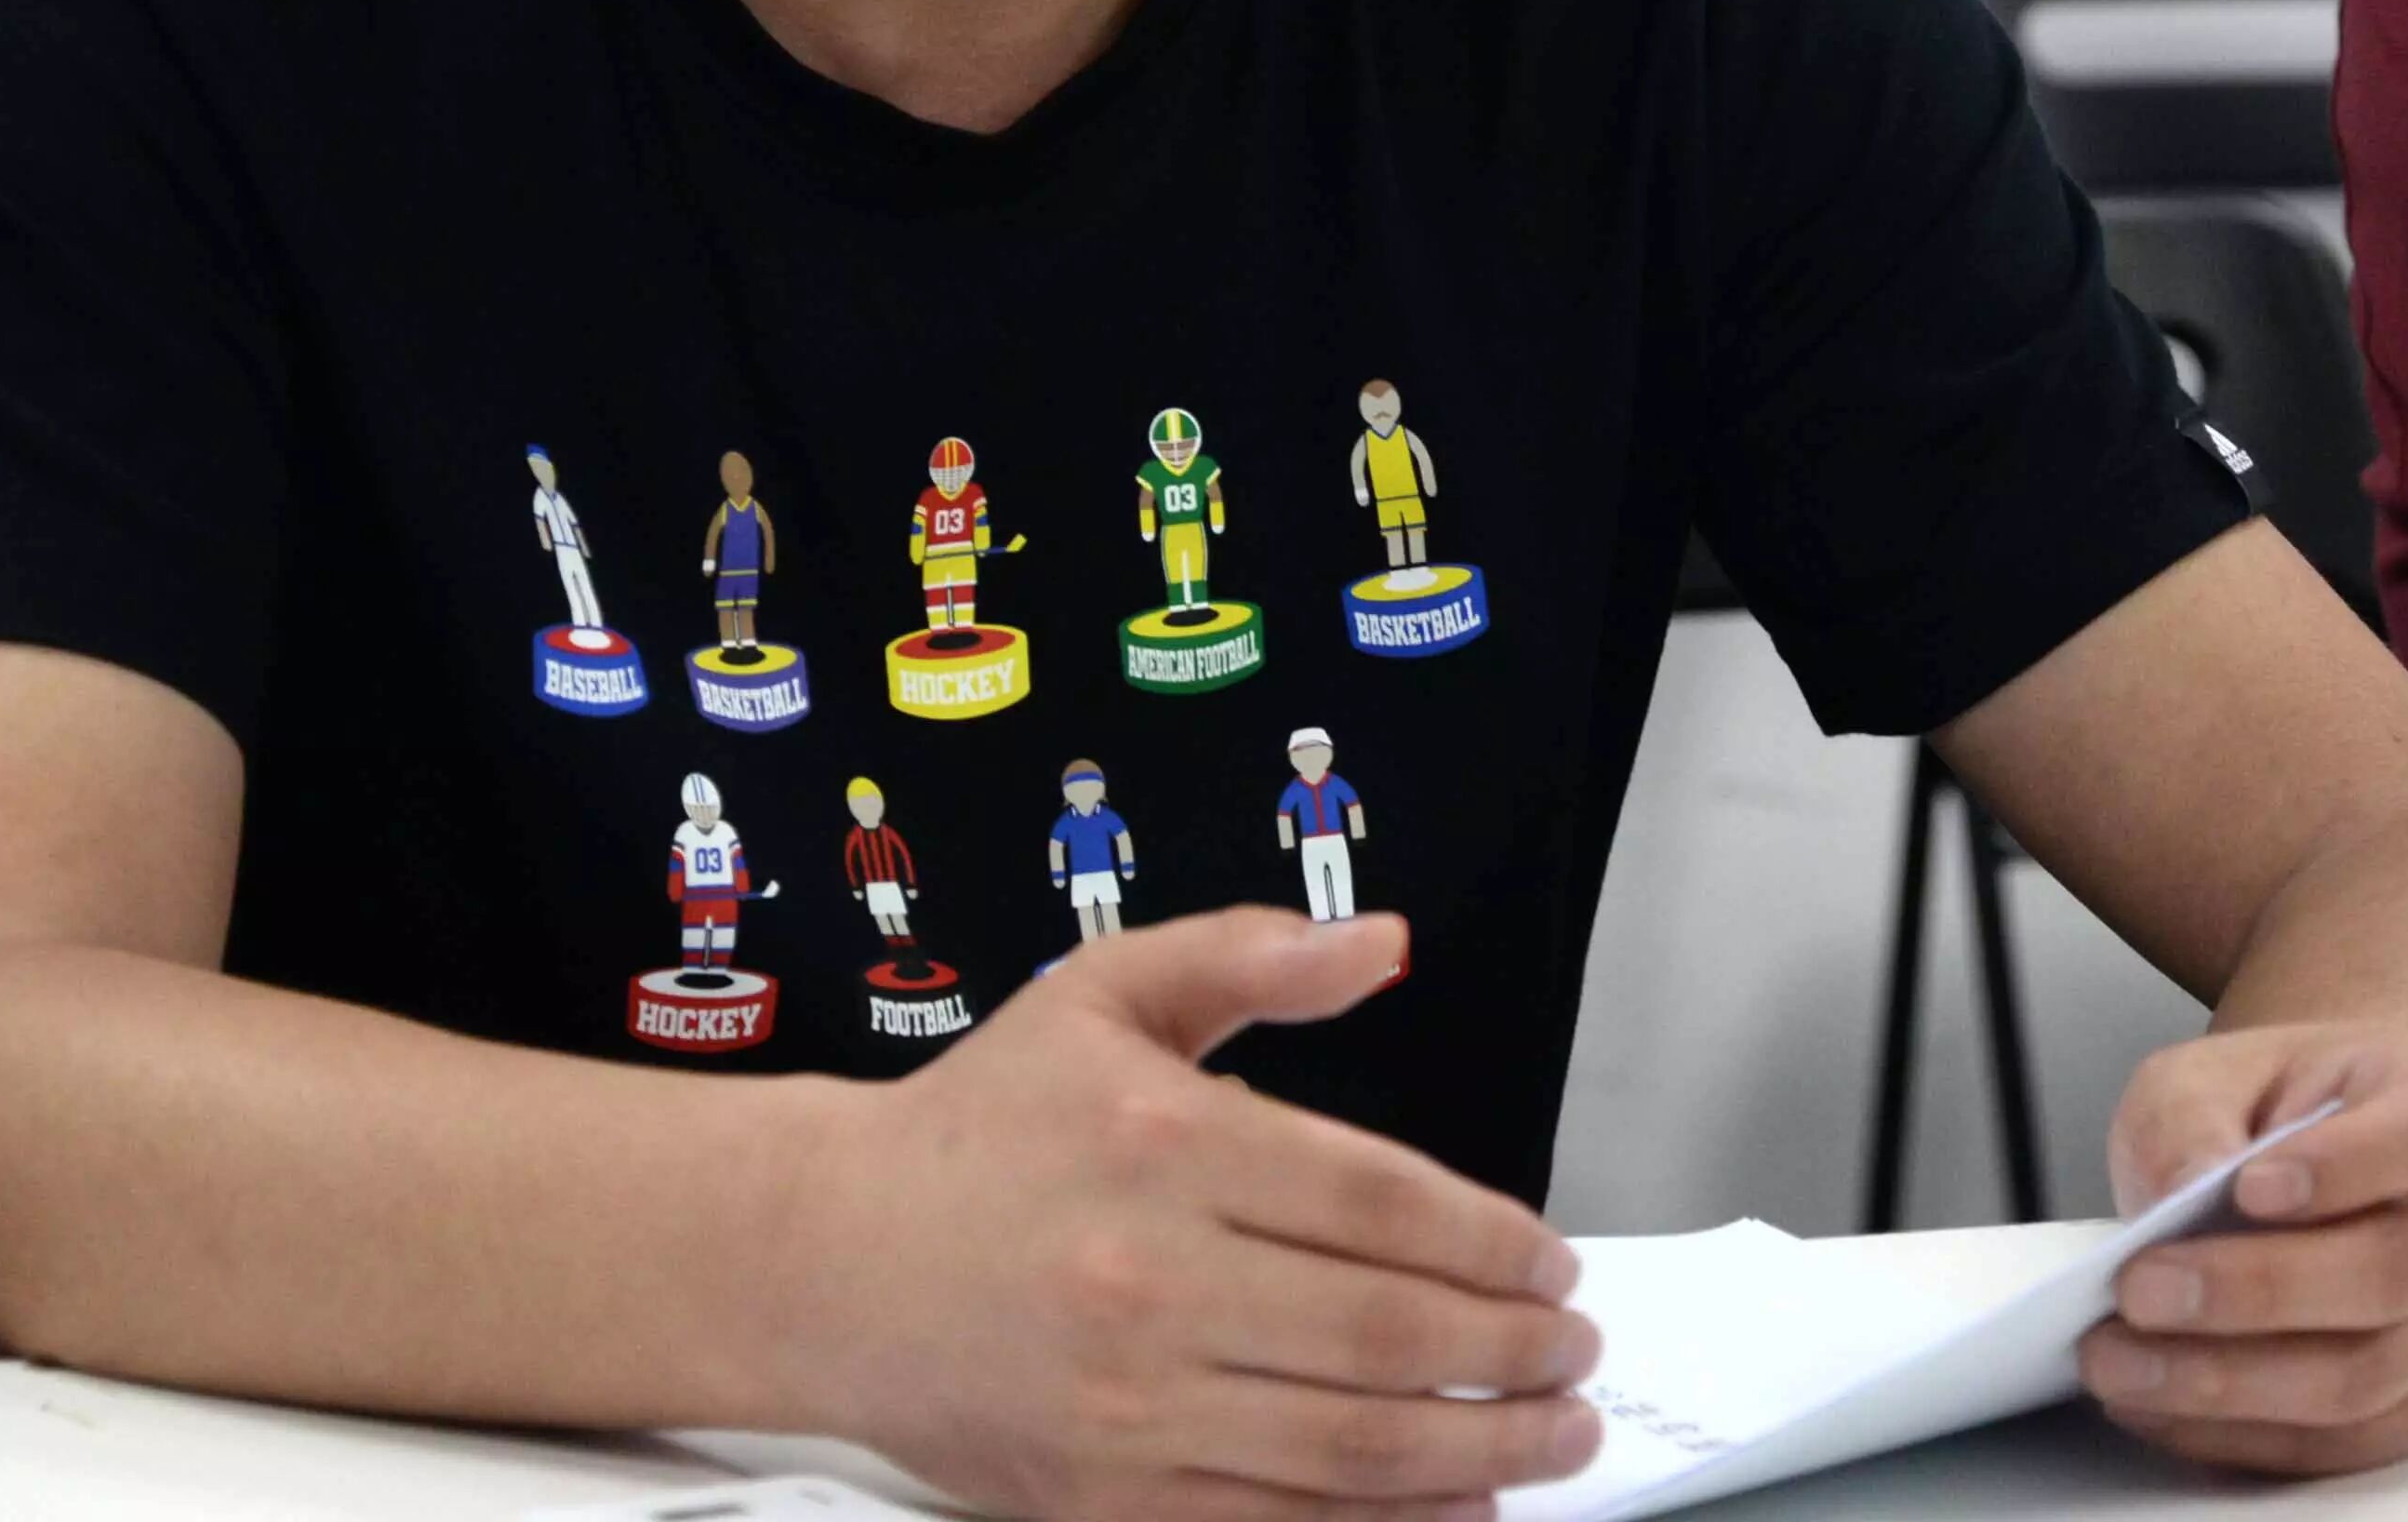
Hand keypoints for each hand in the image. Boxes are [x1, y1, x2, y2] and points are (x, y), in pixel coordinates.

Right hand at [782, 908, 1598, 1521]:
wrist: (825, 1260)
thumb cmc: (982, 1124)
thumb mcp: (1103, 995)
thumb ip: (1246, 959)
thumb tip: (1381, 942)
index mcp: (1163, 1144)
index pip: (1380, 1202)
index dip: (1494, 1240)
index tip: (1558, 1263)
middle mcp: (1150, 1277)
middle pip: (1385, 1330)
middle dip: (1514, 1350)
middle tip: (1582, 1350)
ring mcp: (1129, 1402)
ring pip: (1350, 1442)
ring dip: (1484, 1447)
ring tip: (1561, 1432)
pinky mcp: (1106, 1495)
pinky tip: (1464, 1506)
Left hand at [2075, 1022, 2407, 1475]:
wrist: (2316, 1165)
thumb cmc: (2271, 1114)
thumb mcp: (2210, 1074)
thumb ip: (2193, 1115)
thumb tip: (2184, 1186)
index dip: (2345, 1166)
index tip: (2247, 1185)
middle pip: (2392, 1274)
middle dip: (2256, 1291)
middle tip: (2142, 1289)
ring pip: (2365, 1377)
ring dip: (2230, 1381)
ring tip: (2122, 1359)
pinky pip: (2340, 1445)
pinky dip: (2239, 1434)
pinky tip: (2157, 1404)